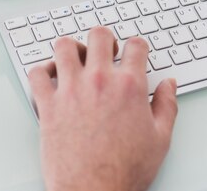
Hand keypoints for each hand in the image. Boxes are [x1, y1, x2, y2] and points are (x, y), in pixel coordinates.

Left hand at [28, 27, 177, 190]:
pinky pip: (37, 73)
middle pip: (99, 36)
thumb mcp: (160, 139)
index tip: (134, 51)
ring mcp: (71, 91)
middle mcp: (99, 81)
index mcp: (129, 87)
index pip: (136, 46)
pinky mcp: (48, 105)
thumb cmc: (124, 171)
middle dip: (105, 38)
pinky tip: (51, 77)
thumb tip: (170, 85)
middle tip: (105, 50)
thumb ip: (167, 105)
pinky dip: (42, 70)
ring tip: (76, 58)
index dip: (137, 45)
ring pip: (64, 46)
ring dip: (72, 48)